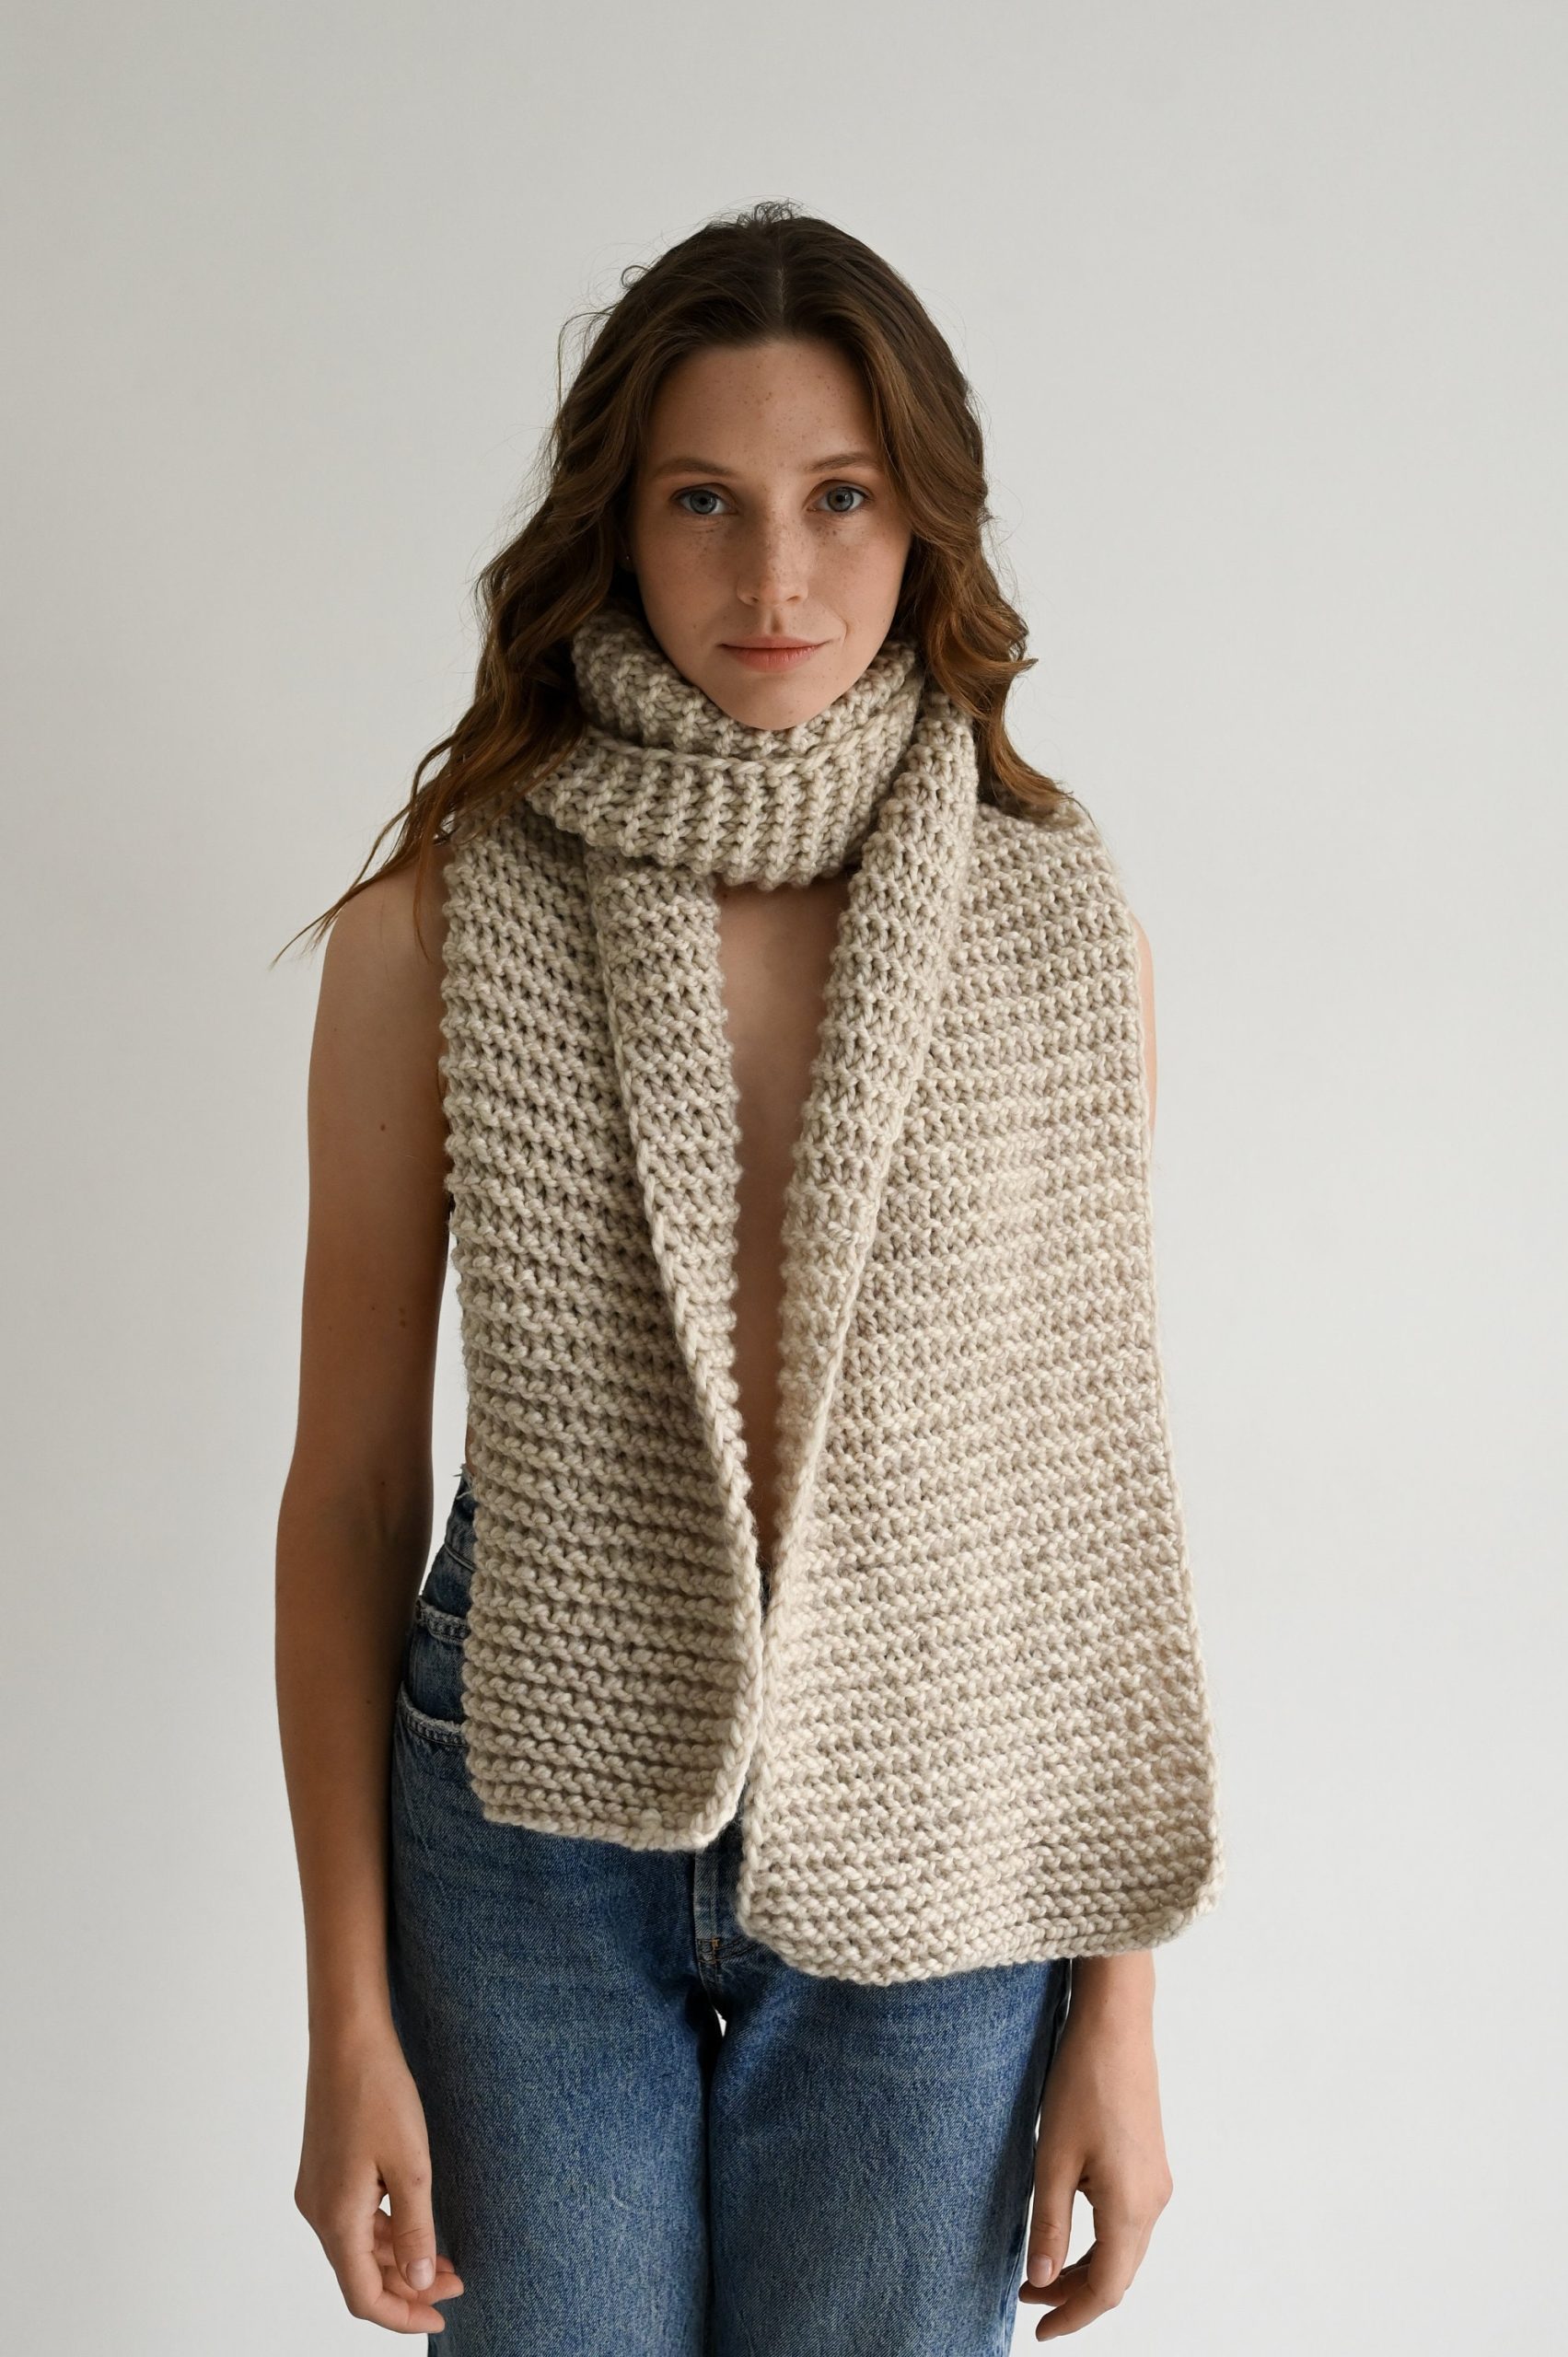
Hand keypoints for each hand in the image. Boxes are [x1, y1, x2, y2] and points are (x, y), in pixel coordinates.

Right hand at [294, 2017, 465, 2332]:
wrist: (347, 2037)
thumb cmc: (379, 2093)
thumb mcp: (411, 2166)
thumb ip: (415, 2230)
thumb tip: (421, 2284)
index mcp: (336, 2218)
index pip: (364, 2295)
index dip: (402, 2316)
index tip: (442, 2319)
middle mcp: (318, 2211)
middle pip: (361, 2274)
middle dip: (409, 2287)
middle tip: (458, 2283)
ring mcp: (318, 2190)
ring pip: (358, 2247)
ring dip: (398, 2259)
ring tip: (446, 2260)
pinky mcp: (325, 2170)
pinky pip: (354, 2219)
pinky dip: (385, 2232)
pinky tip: (416, 2225)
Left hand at [1018, 1976, 1173, 2337]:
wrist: (1117, 2023)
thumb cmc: (1082, 2082)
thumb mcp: (1053, 2157)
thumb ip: (1048, 2224)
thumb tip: (1042, 2281)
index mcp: (1131, 2207)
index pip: (1106, 2289)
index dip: (1072, 2316)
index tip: (1038, 2332)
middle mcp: (1154, 2201)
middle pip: (1118, 2274)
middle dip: (1074, 2295)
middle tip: (1026, 2298)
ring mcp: (1157, 2181)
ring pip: (1124, 2249)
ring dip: (1086, 2267)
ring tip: (1040, 2269)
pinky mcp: (1151, 2162)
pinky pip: (1129, 2221)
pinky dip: (1099, 2240)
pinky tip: (1069, 2229)